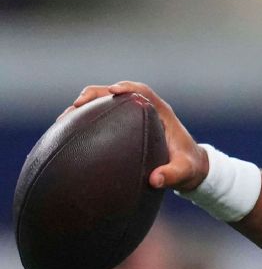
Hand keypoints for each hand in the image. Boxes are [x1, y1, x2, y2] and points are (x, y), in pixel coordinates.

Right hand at [65, 81, 208, 190]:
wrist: (190, 169)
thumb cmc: (189, 168)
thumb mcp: (184, 173)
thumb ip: (172, 175)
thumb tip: (155, 180)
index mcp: (162, 114)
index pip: (143, 93)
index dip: (127, 88)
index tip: (112, 91)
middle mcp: (146, 112)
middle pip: (118, 94)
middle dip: (96, 94)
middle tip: (76, 104)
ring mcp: (133, 119)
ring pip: (106, 105)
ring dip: (86, 107)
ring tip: (63, 119)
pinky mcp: (123, 128)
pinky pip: (103, 119)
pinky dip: (86, 121)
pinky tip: (68, 134)